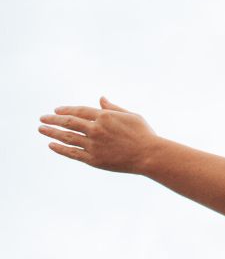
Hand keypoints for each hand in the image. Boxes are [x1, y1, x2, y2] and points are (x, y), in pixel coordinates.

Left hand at [39, 97, 162, 174]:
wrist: (149, 155)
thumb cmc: (143, 134)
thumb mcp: (130, 116)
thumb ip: (113, 108)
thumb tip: (101, 98)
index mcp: (105, 116)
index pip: (79, 111)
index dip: (66, 110)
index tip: (56, 110)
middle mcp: (96, 129)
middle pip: (69, 122)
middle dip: (53, 119)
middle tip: (42, 118)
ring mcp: (94, 145)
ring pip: (67, 137)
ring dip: (52, 132)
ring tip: (41, 129)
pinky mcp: (93, 159)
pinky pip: (72, 153)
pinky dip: (60, 148)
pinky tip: (51, 145)